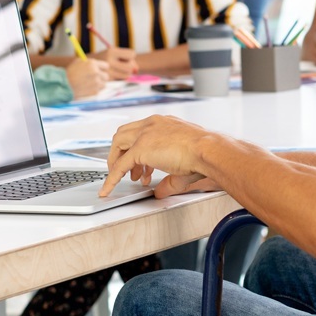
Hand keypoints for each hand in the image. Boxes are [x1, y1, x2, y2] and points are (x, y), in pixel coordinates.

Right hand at [65, 58, 109, 98]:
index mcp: (93, 64)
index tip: (100, 70)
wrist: (64, 85)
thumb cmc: (70, 72)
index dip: (102, 68)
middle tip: (95, 78)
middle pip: (106, 76)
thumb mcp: (79, 62)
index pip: (106, 66)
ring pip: (104, 84)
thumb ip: (90, 62)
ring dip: (99, 84)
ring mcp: (96, 83)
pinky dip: (95, 90)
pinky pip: (99, 90)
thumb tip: (97, 64)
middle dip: (101, 77)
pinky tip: (88, 88)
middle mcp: (96, 73)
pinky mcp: (95, 91)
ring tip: (90, 83)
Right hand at [94, 46, 138, 78]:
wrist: (84, 67)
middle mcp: (109, 61)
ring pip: (127, 75)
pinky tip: (111, 75)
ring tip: (117, 70)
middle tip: (122, 65)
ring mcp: (107, 73)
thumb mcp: (112, 53)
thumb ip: (127, 59)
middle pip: (130, 67)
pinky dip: (118, 79)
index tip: (124, 57)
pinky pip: (120, 81)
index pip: (132, 54)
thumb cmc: (103, 58)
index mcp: (111, 51)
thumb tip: (136, 70)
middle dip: (129, 67)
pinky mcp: (106, 81)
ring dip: (124, 74)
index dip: (130, 56)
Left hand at [100, 115, 214, 196]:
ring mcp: (144, 134)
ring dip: (116, 162)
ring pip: (117, 143)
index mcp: (163, 123)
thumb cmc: (203, 154)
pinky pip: (119, 165)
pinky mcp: (140, 147)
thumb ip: (168, 180)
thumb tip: (160, 192)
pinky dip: (112, 178)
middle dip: (122, 153)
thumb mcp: (182, 165)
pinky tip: (109, 189)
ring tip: (124, 179)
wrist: (207, 150)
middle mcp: (152, 124)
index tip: (138, 164)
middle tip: (129, 171)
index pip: (139, 131)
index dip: (135, 149)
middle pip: (123, 134)